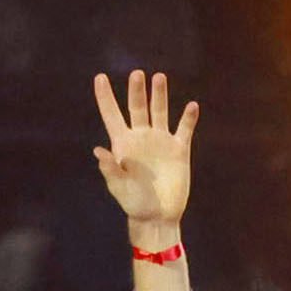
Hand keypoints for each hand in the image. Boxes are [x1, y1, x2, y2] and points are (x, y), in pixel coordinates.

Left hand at [88, 69, 197, 231]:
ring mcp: (160, 141)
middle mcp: (141, 137)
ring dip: (159, 94)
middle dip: (136, 90)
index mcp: (123, 143)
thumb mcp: (119, 187)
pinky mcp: (179, 150)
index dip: (104, 96)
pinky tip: (192, 106)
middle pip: (137, 107)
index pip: (112, 114)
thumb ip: (110, 168)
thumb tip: (98, 151)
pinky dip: (188, 118)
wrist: (158, 216)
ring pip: (159, 111)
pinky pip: (184, 130)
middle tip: (137, 74)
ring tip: (159, 77)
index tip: (99, 77)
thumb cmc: (134, 203)